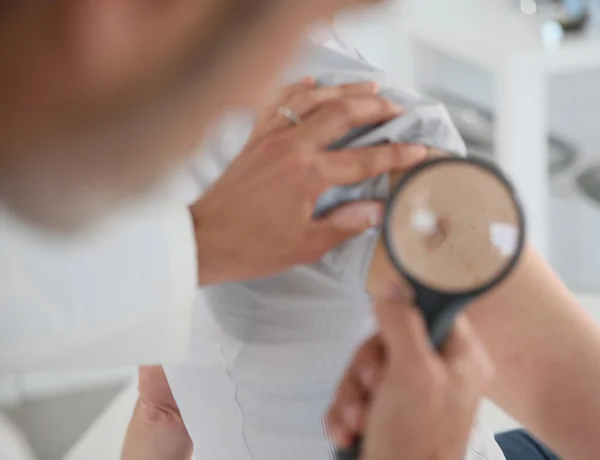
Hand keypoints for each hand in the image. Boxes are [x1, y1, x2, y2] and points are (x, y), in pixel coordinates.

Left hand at [191, 79, 426, 284]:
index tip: (418, 150)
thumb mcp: (306, 246)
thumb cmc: (251, 247)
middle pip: (342, 113)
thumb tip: (377, 209)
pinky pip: (279, 102)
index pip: (364, 159)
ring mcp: (270, 137)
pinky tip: (312, 81)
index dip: (396, 154)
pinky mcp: (254, 137)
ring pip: (313, 98)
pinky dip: (298, 87)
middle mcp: (291, 147)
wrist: (205, 239)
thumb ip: (345, 224)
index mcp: (308, 176)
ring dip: (344, 89)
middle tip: (398, 108)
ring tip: (368, 87)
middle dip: (376, 108)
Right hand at [326, 295, 493, 459]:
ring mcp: (410, 395)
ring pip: (368, 366)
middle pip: (389, 339)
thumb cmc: (416, 443)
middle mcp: (438, 373)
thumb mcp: (411, 372)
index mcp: (460, 358)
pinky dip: (346, 411)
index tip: (385, 332)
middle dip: (367, 366)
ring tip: (355, 419)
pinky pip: (357, 393)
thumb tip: (393, 285)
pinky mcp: (386, 414)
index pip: (432, 311)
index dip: (403, 316)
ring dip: (352, 393)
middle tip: (371, 385)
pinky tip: (346, 430)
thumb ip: (402, 323)